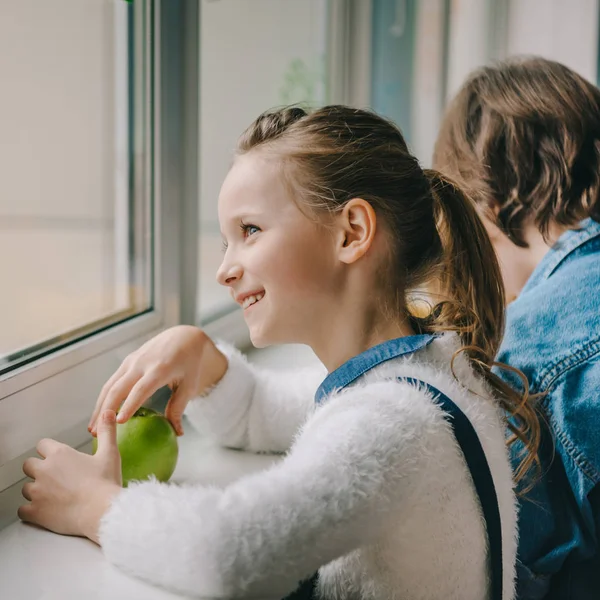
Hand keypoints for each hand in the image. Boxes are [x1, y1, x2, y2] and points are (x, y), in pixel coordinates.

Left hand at [18, 410, 121, 543]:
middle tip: (55, 478)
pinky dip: (31, 511)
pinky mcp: (34, 511)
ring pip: (26, 488)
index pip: (42, 445)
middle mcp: (44, 470)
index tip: (58, 459)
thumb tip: (108, 412)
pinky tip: (45, 511)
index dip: (49, 451)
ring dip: (36, 491)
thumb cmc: (105, 483)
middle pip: (28, 465)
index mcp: (60, 454)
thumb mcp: (109, 453)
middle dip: (39, 470)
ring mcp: (37, 492)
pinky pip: (22, 510)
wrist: (101, 512)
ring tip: (53, 496)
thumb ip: (106, 431)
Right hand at [88, 326, 227, 436]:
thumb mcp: (190, 385)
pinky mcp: (127, 362)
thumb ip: (179, 408)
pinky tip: (100, 415)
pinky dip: (104, 398)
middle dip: (105, 410)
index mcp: (159, 368)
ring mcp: (132, 361)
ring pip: (109, 385)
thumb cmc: (190, 364)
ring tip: (92, 429)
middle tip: (98, 433)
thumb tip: (178, 434)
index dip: (129, 405)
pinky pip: (112, 381)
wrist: (183, 337)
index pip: (141, 389)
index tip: (119, 422)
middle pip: (118, 388)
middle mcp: (141, 363)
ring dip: (99, 407)